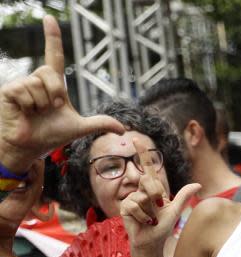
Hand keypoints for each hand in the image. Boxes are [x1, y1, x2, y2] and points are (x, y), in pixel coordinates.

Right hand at [0, 16, 123, 172]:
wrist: (30, 147)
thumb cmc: (50, 135)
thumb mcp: (79, 128)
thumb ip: (99, 123)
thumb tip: (123, 129)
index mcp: (52, 84)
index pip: (54, 55)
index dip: (53, 38)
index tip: (49, 19)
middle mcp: (36, 80)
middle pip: (50, 73)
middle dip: (56, 93)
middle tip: (52, 108)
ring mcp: (21, 84)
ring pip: (38, 84)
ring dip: (42, 104)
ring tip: (35, 113)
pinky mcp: (8, 90)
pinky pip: (25, 92)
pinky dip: (29, 106)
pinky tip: (24, 113)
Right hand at [119, 139, 200, 249]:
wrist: (152, 242)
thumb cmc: (163, 227)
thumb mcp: (176, 210)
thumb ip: (184, 196)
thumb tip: (198, 185)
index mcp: (154, 189)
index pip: (147, 168)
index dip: (142, 153)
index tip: (135, 139)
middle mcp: (141, 191)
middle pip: (148, 180)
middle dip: (156, 194)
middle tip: (158, 208)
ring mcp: (132, 198)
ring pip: (142, 195)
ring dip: (151, 210)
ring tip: (151, 219)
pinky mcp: (125, 207)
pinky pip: (135, 205)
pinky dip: (143, 216)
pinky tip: (144, 222)